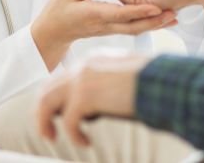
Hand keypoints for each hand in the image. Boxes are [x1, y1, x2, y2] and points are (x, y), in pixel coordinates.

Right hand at [31, 0, 176, 70]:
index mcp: (95, 14)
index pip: (120, 14)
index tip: (156, 7)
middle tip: (173, 15)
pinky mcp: (112, 30)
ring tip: (174, 19)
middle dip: (154, 23)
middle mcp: (105, 25)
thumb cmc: (59, 10)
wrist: (53, 32)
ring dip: (155, 26)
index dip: (139, 11)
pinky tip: (160, 20)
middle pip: (134, 27)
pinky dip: (147, 25)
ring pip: (135, 30)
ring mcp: (110, 30)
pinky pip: (132, 28)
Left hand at [35, 55, 149, 145]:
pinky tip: (85, 142)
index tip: (57, 117)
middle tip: (47, 131)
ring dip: (44, 122)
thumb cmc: (152, 82)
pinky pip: (68, 120)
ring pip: (46, 102)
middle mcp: (83, 67)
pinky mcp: (85, 96)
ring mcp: (82, 79)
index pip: (61, 80)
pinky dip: (73, 135)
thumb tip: (97, 108)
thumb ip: (106, 87)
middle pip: (47, 89)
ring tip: (51, 137)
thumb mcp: (124, 78)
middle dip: (42, 112)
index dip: (55, 100)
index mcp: (92, 62)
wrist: (162, 80)